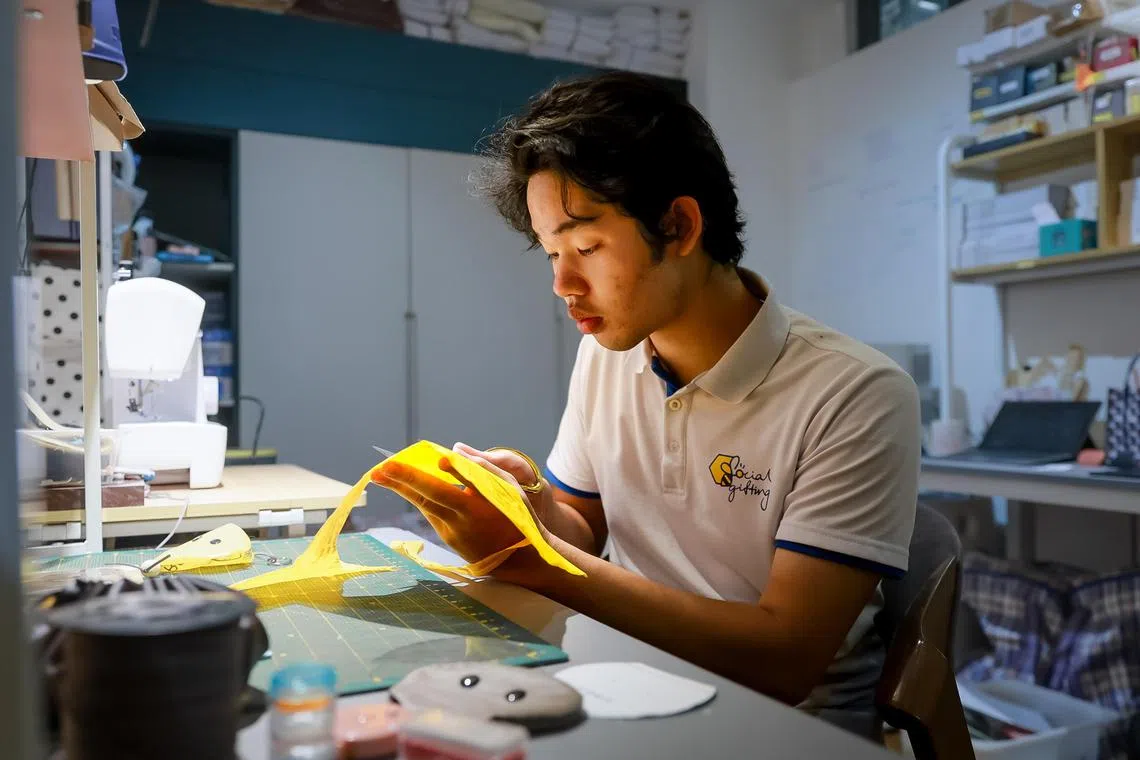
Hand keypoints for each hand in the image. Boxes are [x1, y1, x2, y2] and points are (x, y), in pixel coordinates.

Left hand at [371, 443, 552, 566]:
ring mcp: (451, 533)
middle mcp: (459, 522)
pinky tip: (407, 486)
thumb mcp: (508, 489)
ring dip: (402, 489)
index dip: (422, 475)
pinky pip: (432, 513)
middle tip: (380, 468)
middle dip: (402, 481)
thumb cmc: (516, 516)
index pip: (443, 487)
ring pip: (424, 505)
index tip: (403, 463)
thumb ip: (481, 469)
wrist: (519, 560)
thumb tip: (452, 452)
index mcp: (475, 508)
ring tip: (382, 474)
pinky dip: (421, 498)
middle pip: (426, 497)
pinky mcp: (448, 539)